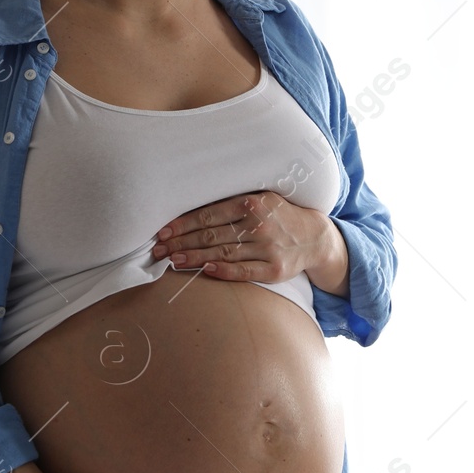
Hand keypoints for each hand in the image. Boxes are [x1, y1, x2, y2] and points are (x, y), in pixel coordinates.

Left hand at [150, 191, 338, 284]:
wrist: (314, 237)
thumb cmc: (277, 216)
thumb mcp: (260, 201)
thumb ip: (230, 206)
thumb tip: (190, 212)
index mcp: (252, 203)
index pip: (209, 215)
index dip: (183, 224)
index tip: (163, 231)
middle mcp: (259, 225)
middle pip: (212, 235)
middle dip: (181, 243)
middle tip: (159, 250)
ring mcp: (268, 248)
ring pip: (224, 254)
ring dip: (195, 258)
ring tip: (173, 261)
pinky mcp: (275, 269)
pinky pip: (244, 272)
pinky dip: (224, 271)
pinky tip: (205, 270)